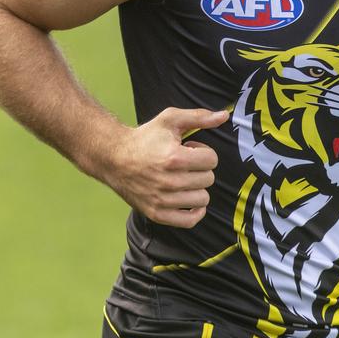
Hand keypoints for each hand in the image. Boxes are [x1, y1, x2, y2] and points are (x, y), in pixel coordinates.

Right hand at [104, 107, 227, 227]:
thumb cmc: (146, 137)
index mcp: (174, 158)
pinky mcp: (156, 214)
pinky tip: (189, 198)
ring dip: (197, 187)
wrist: (114, 158)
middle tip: (182, 163)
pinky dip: (195, 211)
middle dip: (200, 169)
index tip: (189, 150)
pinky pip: (190, 221)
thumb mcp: (170, 120)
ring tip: (181, 178)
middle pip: (208, 179)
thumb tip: (224, 116)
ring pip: (203, 199)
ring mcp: (162, 200)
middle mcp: (169, 181)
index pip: (212, 160)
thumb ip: (199, 117)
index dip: (203, 152)